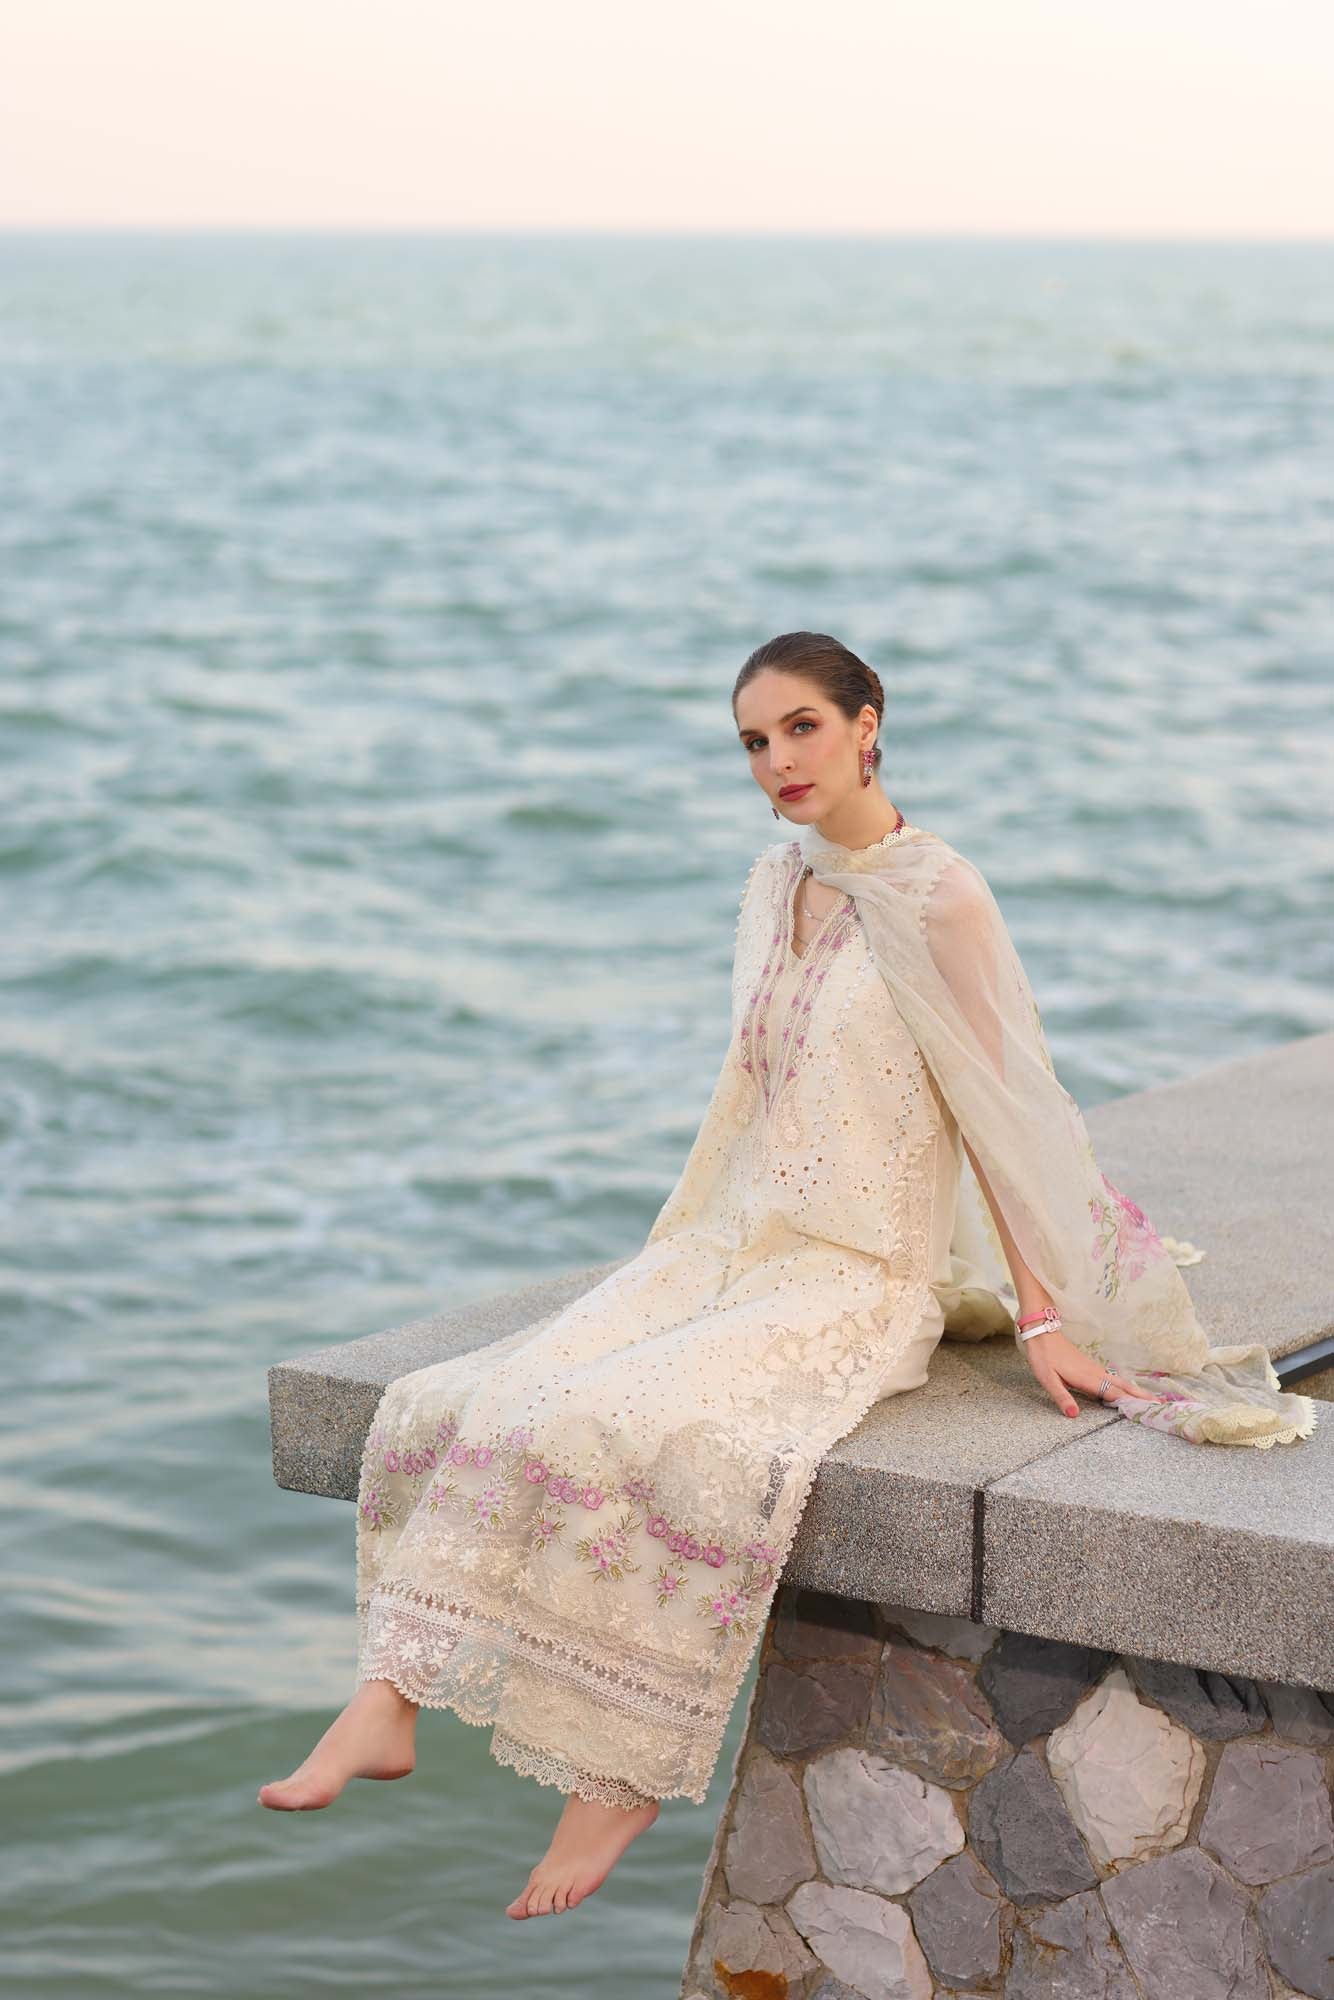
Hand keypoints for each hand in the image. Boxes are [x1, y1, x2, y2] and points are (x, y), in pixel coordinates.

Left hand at [1019, 1327, 1142, 1418]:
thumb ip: (1061, 1397)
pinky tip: (1128, 1390)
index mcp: (1086, 1378)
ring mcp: (1095, 1369)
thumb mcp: (1047, 1379)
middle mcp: (1095, 1373)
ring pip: (1120, 1381)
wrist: (1042, 1332)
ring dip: (1136, 1391)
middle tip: (1159, 1405)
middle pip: (1122, 1386)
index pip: (1112, 1393)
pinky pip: (1113, 1378)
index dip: (1128, 1403)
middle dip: (1140, 1396)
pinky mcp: (1091, 1367)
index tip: (1146, 1411)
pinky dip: (1125, 1385)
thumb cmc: (1044, 1357)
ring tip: (1151, 1400)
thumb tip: (1074, 1415)